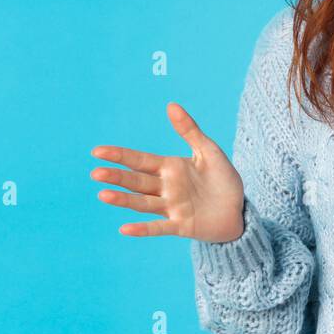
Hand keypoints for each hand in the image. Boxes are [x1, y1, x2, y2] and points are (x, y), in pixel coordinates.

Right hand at [90, 102, 244, 241]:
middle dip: (117, 177)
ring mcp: (172, 208)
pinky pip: (160, 227)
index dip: (120, 156)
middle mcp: (166, 188)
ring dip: (124, 200)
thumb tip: (171, 104)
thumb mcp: (208, 151)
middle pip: (137, 181)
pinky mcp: (182, 226)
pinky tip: (125, 229)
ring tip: (104, 195)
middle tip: (95, 173)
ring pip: (144, 203)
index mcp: (170, 168)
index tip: (97, 151)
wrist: (238, 210)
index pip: (140, 160)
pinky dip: (144, 229)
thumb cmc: (222, 179)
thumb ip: (189, 130)